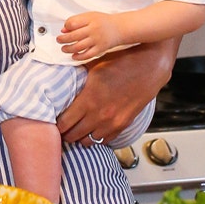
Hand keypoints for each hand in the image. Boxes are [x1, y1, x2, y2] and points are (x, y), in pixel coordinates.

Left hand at [56, 37, 178, 144]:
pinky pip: (105, 141)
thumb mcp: (94, 66)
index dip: (56, 124)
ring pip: (88, 141)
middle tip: (62, 128)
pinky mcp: (124, 124)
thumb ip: (77, 77)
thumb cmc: (122, 61)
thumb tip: (60, 78)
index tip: (54, 121)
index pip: (64, 123)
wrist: (150, 65)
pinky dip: (97, 138)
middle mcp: (99, 114)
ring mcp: (113, 122)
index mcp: (88, 99)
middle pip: (73, 135)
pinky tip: (93, 131)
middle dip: (65, 133)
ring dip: (80, 137)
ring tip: (76, 130)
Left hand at [58, 11, 121, 60]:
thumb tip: (63, 30)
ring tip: (63, 48)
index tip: (64, 29)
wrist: (119, 28)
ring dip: (68, 49)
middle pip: (73, 36)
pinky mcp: (100, 49)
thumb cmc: (102, 21)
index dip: (66, 26)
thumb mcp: (89, 16)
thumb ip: (76, 21)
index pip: (72, 22)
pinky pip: (87, 55)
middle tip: (59, 40)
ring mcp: (97, 40)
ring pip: (78, 46)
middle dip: (63, 39)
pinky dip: (79, 57)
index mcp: (90, 19)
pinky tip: (73, 56)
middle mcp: (93, 29)